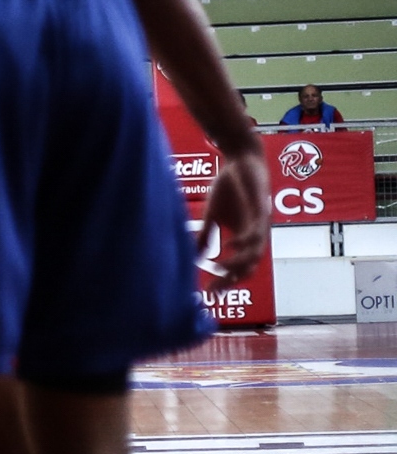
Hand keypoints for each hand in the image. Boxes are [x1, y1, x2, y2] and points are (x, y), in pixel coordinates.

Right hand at [200, 140, 270, 283]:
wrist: (242, 160)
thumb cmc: (229, 187)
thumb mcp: (212, 215)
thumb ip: (205, 236)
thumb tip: (193, 257)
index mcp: (245, 239)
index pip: (239, 269)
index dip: (225, 282)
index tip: (208, 293)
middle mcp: (255, 236)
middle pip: (249, 268)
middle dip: (231, 280)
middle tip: (213, 289)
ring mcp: (259, 224)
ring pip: (255, 254)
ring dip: (238, 265)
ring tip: (221, 271)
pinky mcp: (260, 210)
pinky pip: (256, 231)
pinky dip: (245, 242)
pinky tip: (230, 245)